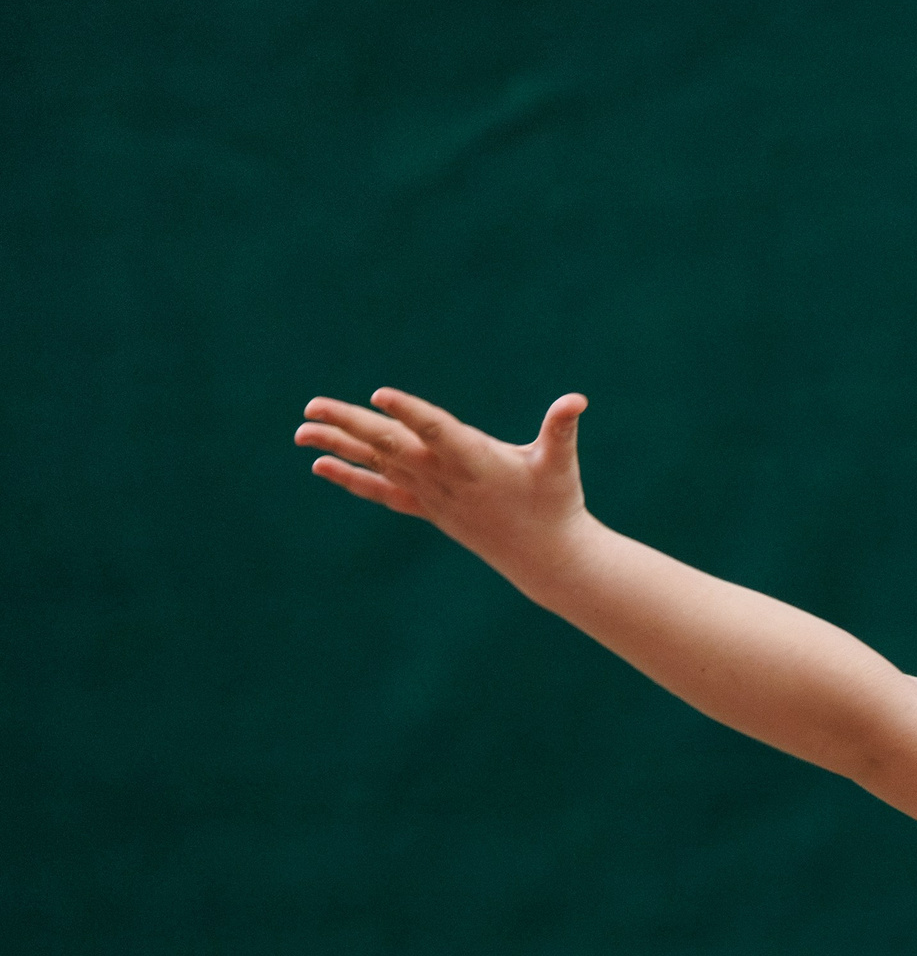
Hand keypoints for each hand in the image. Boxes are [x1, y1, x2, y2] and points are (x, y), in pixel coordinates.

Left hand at [297, 388, 594, 583]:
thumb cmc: (558, 504)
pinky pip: (382, 491)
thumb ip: (562, 429)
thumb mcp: (561, 464)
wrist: (547, 559)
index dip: (410, 413)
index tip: (379, 396)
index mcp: (478, 461)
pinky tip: (321, 465)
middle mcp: (447, 479)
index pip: (438, 431)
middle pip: (392, 446)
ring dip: (339, 446)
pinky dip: (351, 478)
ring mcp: (433, 496)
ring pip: (379, 465)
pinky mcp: (428, 508)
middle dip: (350, 425)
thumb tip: (577, 400)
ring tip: (300, 431)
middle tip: (311, 406)